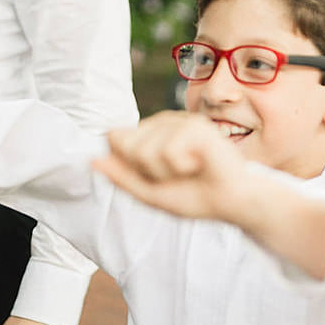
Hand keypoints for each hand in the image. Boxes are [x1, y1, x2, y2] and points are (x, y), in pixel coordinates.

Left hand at [91, 112, 250, 222]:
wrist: (234, 203)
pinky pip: (166, 152)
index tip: (159, 177)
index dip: (132, 167)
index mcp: (152, 132)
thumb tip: (91, 161)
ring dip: (165, 172)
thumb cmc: (196, 197)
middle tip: (176, 175)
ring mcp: (181, 121)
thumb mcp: (150, 193)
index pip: (115, 140)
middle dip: (147, 171)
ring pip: (144, 150)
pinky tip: (200, 164)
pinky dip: (181, 168)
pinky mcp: (196, 126)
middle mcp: (165, 121)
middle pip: (126, 145)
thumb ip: (121, 177)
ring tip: (190, 170)